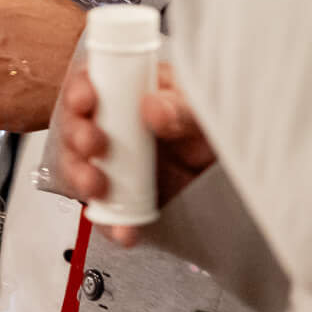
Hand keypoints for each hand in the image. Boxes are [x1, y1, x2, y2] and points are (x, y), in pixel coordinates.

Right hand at [53, 61, 215, 246]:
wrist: (236, 182)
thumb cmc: (219, 136)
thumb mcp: (207, 114)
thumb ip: (182, 108)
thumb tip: (152, 106)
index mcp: (132, 94)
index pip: (93, 84)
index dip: (81, 91)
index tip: (87, 101)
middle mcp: (116, 126)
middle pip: (76, 125)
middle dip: (78, 136)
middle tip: (94, 144)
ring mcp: (114, 162)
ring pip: (78, 166)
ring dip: (81, 176)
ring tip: (98, 186)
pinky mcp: (119, 196)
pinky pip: (102, 209)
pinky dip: (108, 221)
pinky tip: (122, 228)